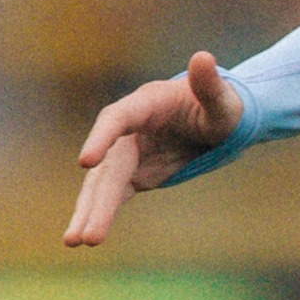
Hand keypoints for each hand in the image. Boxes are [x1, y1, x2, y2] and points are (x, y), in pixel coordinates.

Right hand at [63, 52, 245, 247]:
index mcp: (146, 104)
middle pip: (107, 165)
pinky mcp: (134, 173)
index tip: (85, 160)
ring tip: (75, 242)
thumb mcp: (223, 99)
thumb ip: (210, 84)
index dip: (100, 137)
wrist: (218, 121)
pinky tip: (84, 238)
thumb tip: (203, 57)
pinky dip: (100, 214)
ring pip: (103, 184)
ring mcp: (129, 153)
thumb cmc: (223, 105)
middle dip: (96, 199)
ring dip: (89, 212)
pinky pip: (113, 195)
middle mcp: (129, 129)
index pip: (116, 119)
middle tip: (85, 232)